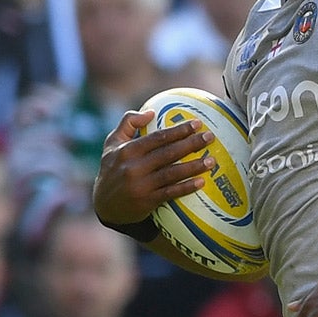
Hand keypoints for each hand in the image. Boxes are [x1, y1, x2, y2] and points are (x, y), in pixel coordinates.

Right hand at [93, 109, 216, 227]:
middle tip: (210, 137)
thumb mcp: (112, 144)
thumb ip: (127, 123)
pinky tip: (202, 182)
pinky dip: (186, 187)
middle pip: (168, 153)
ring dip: (194, 166)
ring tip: (212, 160)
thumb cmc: (113, 168)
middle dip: (191, 144)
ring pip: (172, 173)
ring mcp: (141, 185)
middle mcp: (134, 166)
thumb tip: (150, 112)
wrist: (105, 204)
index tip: (197, 123)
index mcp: (127, 150)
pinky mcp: (147, 201)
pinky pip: (170, 192)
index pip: (158, 137)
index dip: (178, 130)